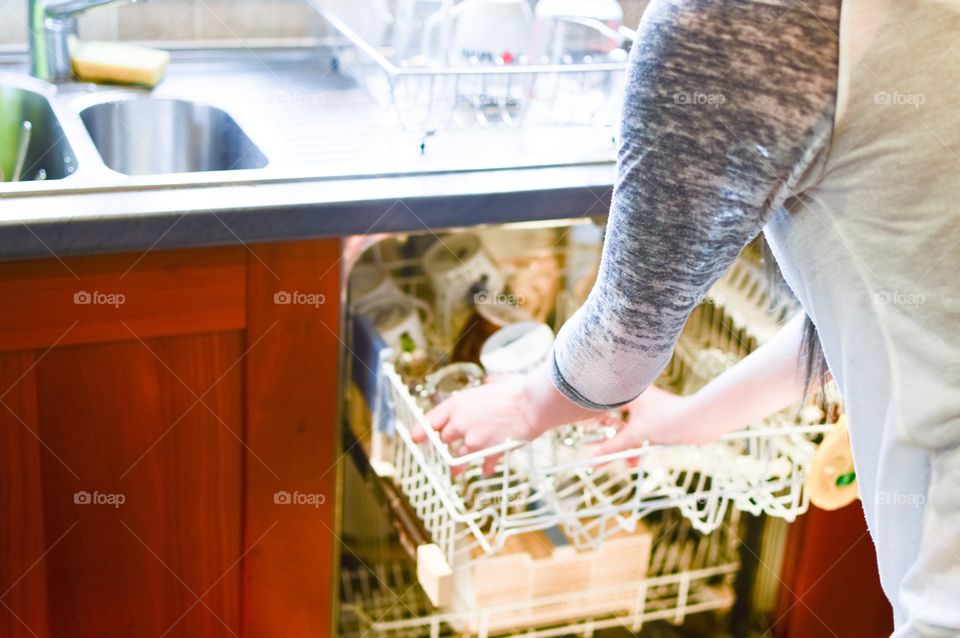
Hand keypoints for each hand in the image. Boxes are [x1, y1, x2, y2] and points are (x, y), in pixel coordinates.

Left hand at [410, 374, 549, 475]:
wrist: (532, 404)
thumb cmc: (516, 389)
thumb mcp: (496, 381)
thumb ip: (487, 384)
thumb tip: (489, 382)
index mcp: (457, 404)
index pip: (430, 421)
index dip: (421, 432)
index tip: (416, 439)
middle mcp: (460, 423)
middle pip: (444, 440)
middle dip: (447, 445)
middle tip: (448, 450)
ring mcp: (474, 440)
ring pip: (457, 458)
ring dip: (457, 466)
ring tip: (456, 473)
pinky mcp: (489, 452)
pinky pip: (482, 465)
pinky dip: (484, 469)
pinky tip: (485, 472)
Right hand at [593, 386, 718, 456]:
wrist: (701, 421)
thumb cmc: (669, 419)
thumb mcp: (635, 435)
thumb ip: (612, 448)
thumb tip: (592, 459)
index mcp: (628, 392)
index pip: (602, 404)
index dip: (593, 422)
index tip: (586, 437)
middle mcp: (636, 397)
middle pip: (615, 420)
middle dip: (610, 439)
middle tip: (599, 454)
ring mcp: (648, 409)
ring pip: (629, 429)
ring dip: (625, 446)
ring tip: (621, 462)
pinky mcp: (658, 420)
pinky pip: (641, 433)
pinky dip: (637, 446)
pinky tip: (634, 461)